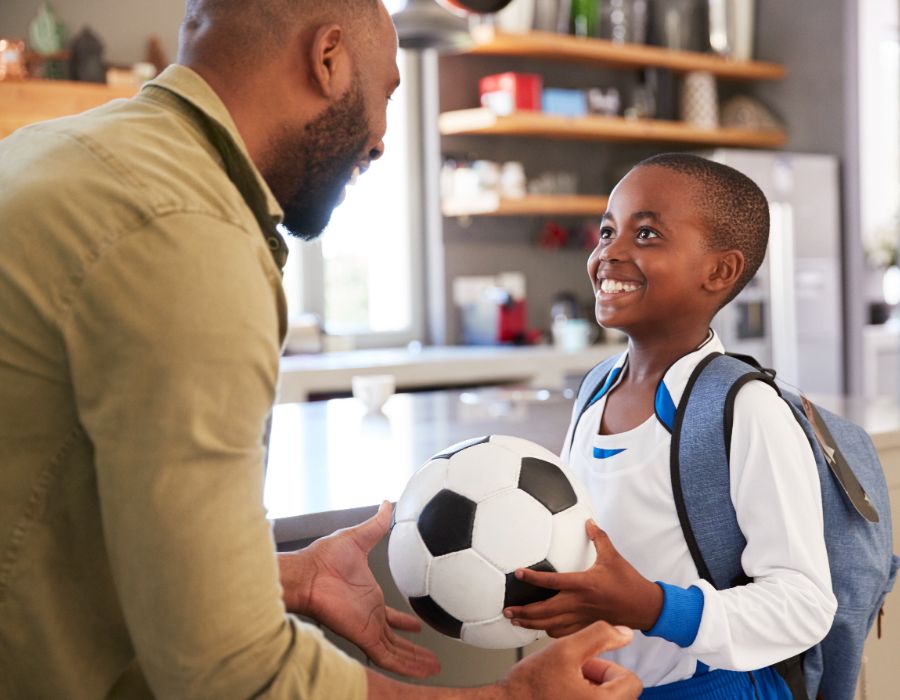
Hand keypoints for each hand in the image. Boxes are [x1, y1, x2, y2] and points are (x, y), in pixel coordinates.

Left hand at [278, 501, 440, 678]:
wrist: (307, 573)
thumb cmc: (323, 557)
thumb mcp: (359, 537)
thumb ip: (376, 525)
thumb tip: (386, 505)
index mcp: (369, 598)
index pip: (390, 616)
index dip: (403, 622)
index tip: (417, 625)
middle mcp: (369, 616)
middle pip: (395, 639)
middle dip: (413, 650)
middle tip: (432, 658)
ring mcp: (367, 628)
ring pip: (396, 652)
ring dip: (415, 661)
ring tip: (434, 668)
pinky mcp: (363, 636)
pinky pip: (389, 657)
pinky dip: (406, 666)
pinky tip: (422, 671)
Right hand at [500, 622, 641, 698]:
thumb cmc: (530, 684)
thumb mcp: (565, 650)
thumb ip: (598, 636)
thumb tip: (625, 633)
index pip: (631, 681)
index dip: (606, 667)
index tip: (583, 666)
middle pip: (620, 692)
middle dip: (598, 678)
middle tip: (571, 674)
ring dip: (590, 689)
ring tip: (564, 684)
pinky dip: (582, 699)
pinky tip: (562, 695)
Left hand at [503, 520, 662, 635]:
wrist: (645, 607)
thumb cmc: (628, 581)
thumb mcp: (613, 556)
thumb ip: (599, 537)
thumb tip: (589, 521)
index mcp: (583, 584)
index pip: (551, 582)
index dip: (532, 578)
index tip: (516, 574)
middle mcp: (578, 603)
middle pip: (544, 611)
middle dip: (523, 612)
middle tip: (506, 609)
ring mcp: (581, 618)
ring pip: (550, 625)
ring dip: (531, 624)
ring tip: (515, 620)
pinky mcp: (586, 626)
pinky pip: (563, 632)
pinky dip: (548, 631)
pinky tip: (539, 628)